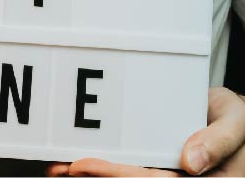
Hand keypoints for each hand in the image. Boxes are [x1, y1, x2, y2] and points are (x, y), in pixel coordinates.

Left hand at [46, 87, 244, 176]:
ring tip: (58, 167)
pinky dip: (100, 165)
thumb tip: (191, 163)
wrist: (231, 114)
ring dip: (92, 176)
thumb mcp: (237, 122)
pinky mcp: (154, 162)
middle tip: (63, 166)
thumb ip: (220, 140)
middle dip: (97, 176)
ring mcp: (165, 173)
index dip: (119, 175)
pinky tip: (74, 163)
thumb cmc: (236, 119)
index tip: (85, 165)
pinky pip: (126, 165)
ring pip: (126, 177)